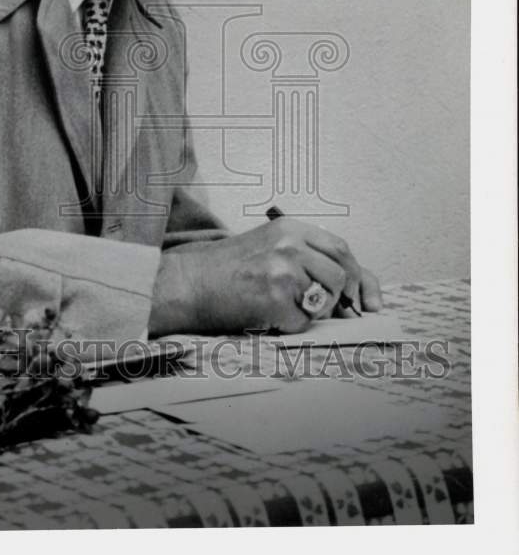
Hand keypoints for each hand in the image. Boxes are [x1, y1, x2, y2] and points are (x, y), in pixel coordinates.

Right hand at [149, 216, 381, 335]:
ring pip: (326, 299)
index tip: (367, 300)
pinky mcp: (275, 296)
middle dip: (342, 297)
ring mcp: (283, 269)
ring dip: (311, 311)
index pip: (340, 248)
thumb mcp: (267, 247)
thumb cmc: (224, 269)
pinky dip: (288, 326)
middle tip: (334, 311)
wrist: (186, 282)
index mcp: (289, 228)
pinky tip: (264, 315)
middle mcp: (290, 243)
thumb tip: (351, 292)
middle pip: (341, 273)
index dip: (360, 276)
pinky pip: (302, 322)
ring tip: (280, 306)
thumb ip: (304, 258)